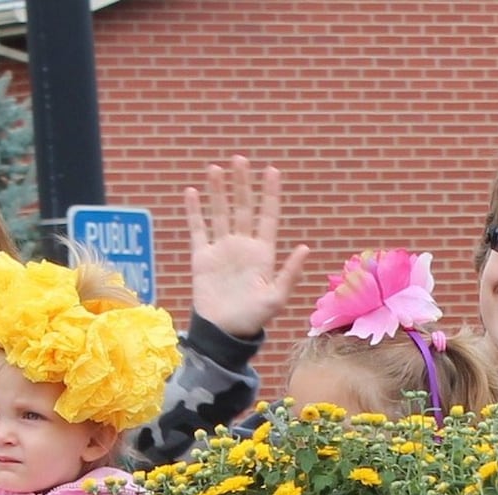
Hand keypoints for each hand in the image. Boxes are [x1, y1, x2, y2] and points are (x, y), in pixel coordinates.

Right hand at [184, 155, 311, 337]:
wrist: (223, 332)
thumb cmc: (253, 318)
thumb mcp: (276, 298)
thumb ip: (289, 273)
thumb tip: (305, 247)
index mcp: (263, 253)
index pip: (268, 215)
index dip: (270, 194)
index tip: (272, 170)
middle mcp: (243, 246)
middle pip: (243, 207)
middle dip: (242, 184)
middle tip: (239, 159)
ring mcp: (222, 250)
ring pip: (220, 213)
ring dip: (217, 191)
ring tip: (214, 169)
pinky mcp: (202, 258)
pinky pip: (198, 229)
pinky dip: (194, 211)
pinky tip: (192, 192)